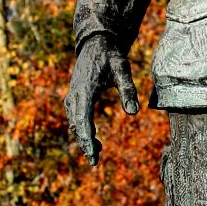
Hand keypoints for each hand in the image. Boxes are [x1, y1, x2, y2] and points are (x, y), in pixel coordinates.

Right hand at [64, 35, 138, 165]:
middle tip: (94, 161)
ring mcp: (72, 96)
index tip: (92, 153)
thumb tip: (133, 113)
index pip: (83, 118)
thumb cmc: (111, 56)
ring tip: (97, 152)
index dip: (87, 137)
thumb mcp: (122, 69)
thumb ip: (128, 89)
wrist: (96, 44)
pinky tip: (94, 139)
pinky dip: (82, 130)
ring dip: (84, 138)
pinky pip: (75, 118)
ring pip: (74, 122)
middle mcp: (75, 94)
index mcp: (85, 89)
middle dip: (84, 143)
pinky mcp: (74, 97)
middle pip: (76, 124)